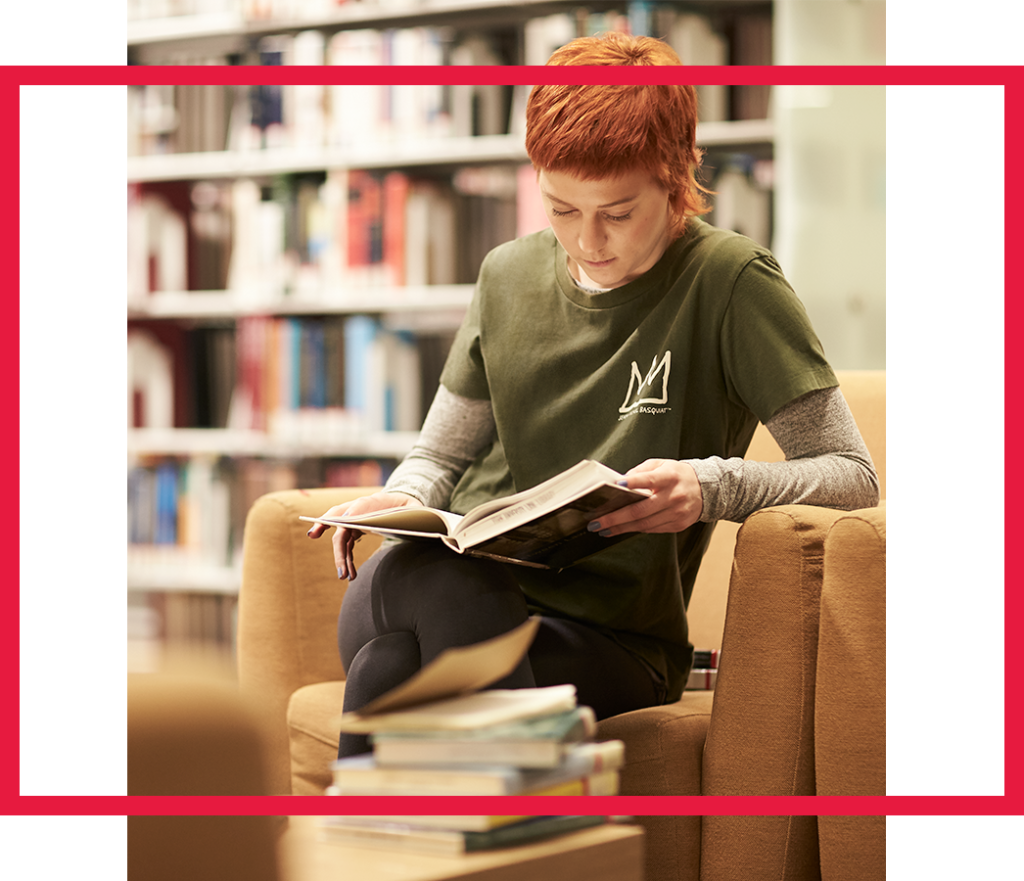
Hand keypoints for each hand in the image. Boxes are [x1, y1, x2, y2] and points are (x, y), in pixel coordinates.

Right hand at [307, 492, 422, 580]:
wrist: (404, 503)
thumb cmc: (407, 507)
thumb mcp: (412, 510)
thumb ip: (410, 514)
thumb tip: (413, 522)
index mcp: (365, 503)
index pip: (342, 514)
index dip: (326, 523)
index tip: (314, 534)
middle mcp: (354, 511)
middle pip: (339, 532)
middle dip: (339, 553)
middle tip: (342, 574)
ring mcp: (352, 521)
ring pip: (341, 540)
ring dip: (342, 559)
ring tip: (347, 577)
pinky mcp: (354, 529)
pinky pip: (346, 544)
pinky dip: (347, 558)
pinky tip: (350, 572)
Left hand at [589, 459, 702, 537]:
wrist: (708, 489)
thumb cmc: (678, 475)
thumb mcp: (661, 465)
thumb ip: (640, 471)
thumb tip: (618, 482)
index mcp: (669, 477)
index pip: (648, 480)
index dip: (631, 483)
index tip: (614, 486)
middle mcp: (673, 496)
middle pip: (640, 510)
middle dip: (615, 518)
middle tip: (596, 522)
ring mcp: (676, 512)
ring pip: (644, 524)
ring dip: (621, 528)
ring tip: (603, 529)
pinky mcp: (678, 524)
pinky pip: (652, 530)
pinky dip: (635, 530)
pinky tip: (622, 529)